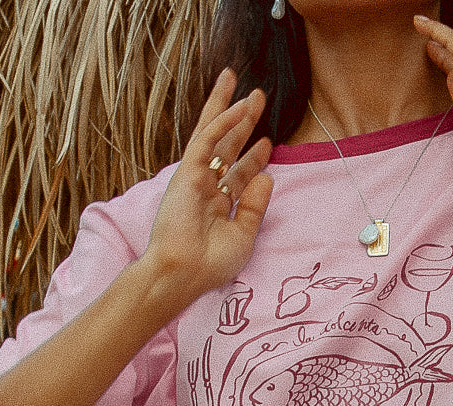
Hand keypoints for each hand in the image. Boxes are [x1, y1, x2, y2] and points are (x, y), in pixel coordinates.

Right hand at [144, 69, 273, 317]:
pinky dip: (224, 121)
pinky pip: (207, 139)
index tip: (269, 145)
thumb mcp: (243, 236)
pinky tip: (240, 106)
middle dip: (244, 124)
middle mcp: (206, 187)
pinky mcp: (187, 171)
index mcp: (218, 205)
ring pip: (214, 135)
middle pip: (227, 148)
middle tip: (260, 99)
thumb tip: (267, 177)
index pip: (238, 174)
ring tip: (247, 87)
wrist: (183, 272)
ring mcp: (195, 177)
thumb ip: (255, 207)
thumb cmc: (209, 264)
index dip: (254, 158)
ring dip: (230, 109)